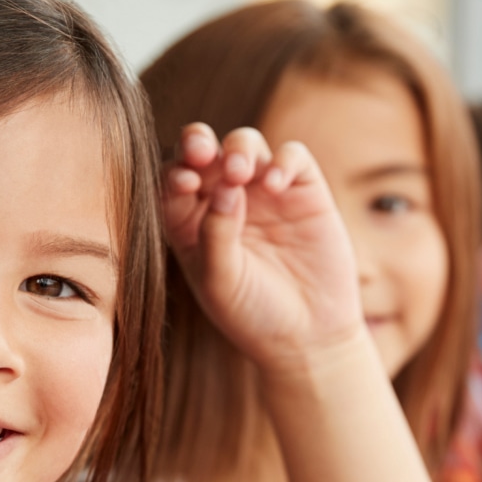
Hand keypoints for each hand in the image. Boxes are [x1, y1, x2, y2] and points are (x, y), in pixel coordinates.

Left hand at [163, 124, 365, 371]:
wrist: (308, 338)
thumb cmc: (254, 316)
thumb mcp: (221, 282)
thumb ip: (215, 234)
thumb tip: (224, 185)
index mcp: (192, 223)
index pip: (173, 181)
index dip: (174, 173)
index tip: (184, 184)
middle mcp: (226, 201)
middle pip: (205, 152)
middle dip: (198, 143)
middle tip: (202, 153)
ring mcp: (266, 193)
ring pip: (246, 145)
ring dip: (239, 149)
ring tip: (240, 172)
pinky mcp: (305, 192)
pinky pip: (293, 157)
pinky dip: (283, 160)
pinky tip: (275, 184)